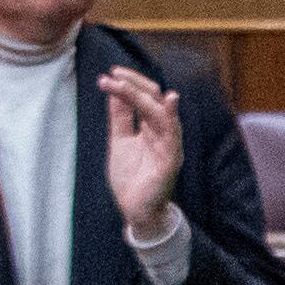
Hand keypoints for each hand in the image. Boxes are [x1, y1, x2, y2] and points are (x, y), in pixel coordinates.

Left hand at [98, 66, 184, 246]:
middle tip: (113, 74)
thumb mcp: (120, 139)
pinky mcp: (171, 160)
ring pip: (161, 112)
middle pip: (156, 99)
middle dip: (135, 83)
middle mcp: (163, 134)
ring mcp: (169, 146)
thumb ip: (121, 117)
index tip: (109, 74)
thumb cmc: (131, 178)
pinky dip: (172, 117)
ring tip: (120, 83)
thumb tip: (115, 90)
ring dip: (142, 95)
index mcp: (152, 128)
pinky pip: (174, 135)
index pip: (146, 97)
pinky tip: (169, 101)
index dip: (130, 83)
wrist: (135, 210)